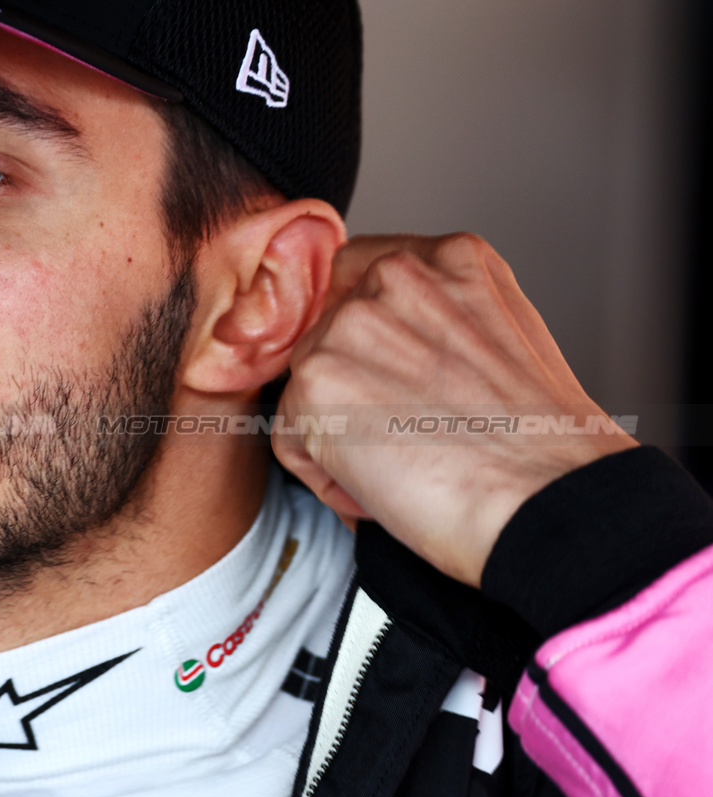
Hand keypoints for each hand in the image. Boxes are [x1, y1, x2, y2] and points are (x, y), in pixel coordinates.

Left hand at [273, 234, 637, 586]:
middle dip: (352, 393)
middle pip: (325, 335)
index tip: (382, 380)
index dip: (365, 342)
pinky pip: (289, 436)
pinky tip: (381, 486)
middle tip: (405, 437)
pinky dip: (325, 475)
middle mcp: (397, 277)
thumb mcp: (504, 340)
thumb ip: (437, 320)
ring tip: (402, 465)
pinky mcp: (315, 379)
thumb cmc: (541, 447)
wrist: (545, 500)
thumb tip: (390, 347)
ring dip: (337, 437)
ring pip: (305, 387)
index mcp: (450, 259)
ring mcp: (350, 324)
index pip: (359, 278)